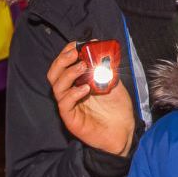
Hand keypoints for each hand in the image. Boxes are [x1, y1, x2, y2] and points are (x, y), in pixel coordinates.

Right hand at [45, 42, 136, 156]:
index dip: (65, 53)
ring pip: (57, 87)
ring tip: (83, 67)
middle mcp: (69, 93)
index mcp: (76, 83)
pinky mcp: (71, 119)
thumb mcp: (113, 83)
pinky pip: (65, 104)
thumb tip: (102, 50)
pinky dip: (73, 94)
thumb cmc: (116, 108)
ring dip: (68, 74)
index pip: (62, 66)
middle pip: (53, 74)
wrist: (124, 132)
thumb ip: (106, 69)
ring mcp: (69, 107)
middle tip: (75, 54)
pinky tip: (85, 89)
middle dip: (62, 61)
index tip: (75, 44)